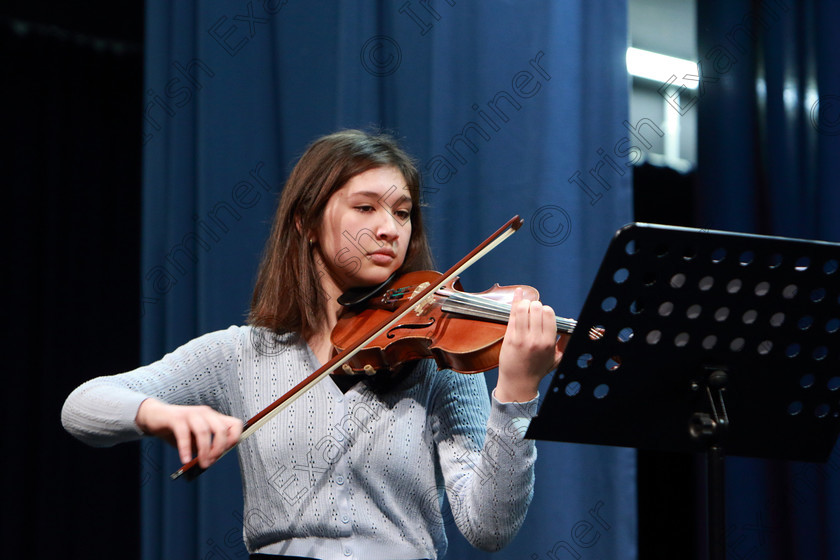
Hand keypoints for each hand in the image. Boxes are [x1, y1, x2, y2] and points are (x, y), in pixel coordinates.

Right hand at [135, 398, 242, 467]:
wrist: (155, 417)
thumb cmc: (178, 430)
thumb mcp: (195, 440)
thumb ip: (205, 447)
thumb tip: (212, 460)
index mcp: (214, 417)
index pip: (235, 424)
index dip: (234, 439)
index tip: (226, 452)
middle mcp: (206, 413)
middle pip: (221, 430)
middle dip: (218, 449)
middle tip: (210, 462)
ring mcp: (191, 413)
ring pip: (204, 432)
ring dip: (204, 451)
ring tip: (200, 463)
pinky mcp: (176, 417)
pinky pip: (184, 434)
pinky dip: (185, 449)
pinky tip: (185, 459)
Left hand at [495, 288, 567, 402]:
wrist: (519, 381)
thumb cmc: (538, 369)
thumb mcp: (558, 358)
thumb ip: (565, 341)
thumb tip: (571, 324)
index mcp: (548, 342)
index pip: (548, 313)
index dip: (545, 310)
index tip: (541, 315)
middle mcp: (535, 339)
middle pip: (536, 308)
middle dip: (534, 305)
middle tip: (531, 312)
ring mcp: (521, 337)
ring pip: (523, 308)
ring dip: (524, 304)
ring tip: (524, 309)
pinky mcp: (509, 337)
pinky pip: (512, 314)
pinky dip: (515, 300)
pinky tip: (517, 293)